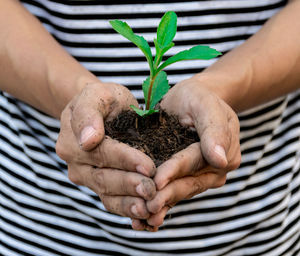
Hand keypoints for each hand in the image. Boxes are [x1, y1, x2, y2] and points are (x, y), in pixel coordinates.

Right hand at [56, 82, 155, 219]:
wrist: (102, 111)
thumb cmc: (104, 100)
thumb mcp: (96, 94)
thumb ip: (89, 112)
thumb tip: (87, 139)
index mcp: (72, 140)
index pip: (102, 153)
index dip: (125, 160)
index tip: (148, 166)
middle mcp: (76, 163)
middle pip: (104, 178)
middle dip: (129, 185)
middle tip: (152, 191)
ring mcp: (87, 178)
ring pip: (107, 194)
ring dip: (129, 203)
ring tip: (148, 208)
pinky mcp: (99, 187)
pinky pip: (111, 201)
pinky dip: (127, 209)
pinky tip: (144, 215)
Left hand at [136, 77, 240, 228]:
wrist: (189, 101)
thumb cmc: (196, 98)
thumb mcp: (205, 104)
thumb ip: (214, 129)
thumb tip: (221, 161)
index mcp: (224, 152)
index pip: (196, 162)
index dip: (176, 171)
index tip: (158, 180)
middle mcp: (214, 169)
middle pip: (188, 183)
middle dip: (167, 194)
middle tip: (147, 207)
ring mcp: (200, 176)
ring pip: (180, 191)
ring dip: (162, 204)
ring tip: (143, 218)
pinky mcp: (186, 178)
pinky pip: (174, 192)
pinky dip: (161, 205)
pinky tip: (144, 219)